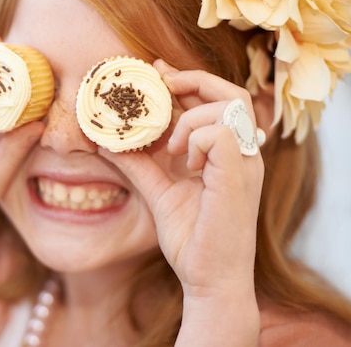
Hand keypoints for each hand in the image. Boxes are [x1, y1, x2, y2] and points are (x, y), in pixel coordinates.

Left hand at [103, 59, 263, 294]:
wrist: (209, 279)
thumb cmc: (192, 238)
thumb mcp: (158, 192)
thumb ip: (137, 164)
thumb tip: (104, 142)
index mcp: (228, 153)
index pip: (216, 101)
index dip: (188, 80)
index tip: (156, 70)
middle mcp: (242, 152)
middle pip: (232, 92)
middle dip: (194, 79)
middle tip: (161, 82)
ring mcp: (245, 163)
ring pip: (228, 106)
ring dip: (190, 118)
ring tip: (172, 148)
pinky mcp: (239, 175)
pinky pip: (221, 133)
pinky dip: (196, 139)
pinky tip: (184, 163)